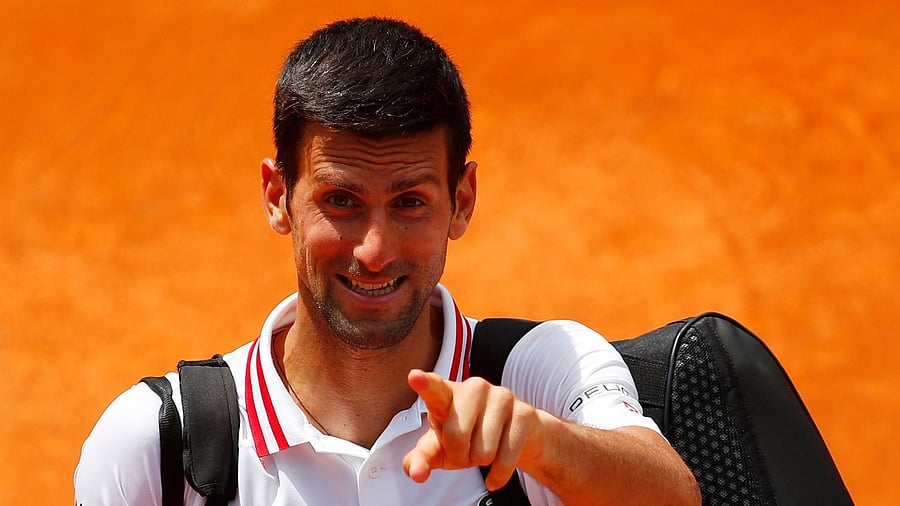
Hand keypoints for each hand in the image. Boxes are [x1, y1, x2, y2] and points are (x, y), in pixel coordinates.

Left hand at [402, 369, 546, 489]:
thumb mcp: (441, 448)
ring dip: (481, 462)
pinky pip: (506, 458)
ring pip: (483, 451)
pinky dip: (499, 475)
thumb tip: (415, 473)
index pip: (434, 389)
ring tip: (485, 449)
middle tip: (466, 449)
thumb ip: (422, 458)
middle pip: (456, 436)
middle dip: (460, 455)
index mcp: (448, 394)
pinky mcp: (524, 413)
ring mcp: (501, 397)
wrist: (517, 436)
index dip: (424, 384)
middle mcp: (474, 388)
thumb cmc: (470, 437)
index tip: (414, 377)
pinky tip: (496, 471)